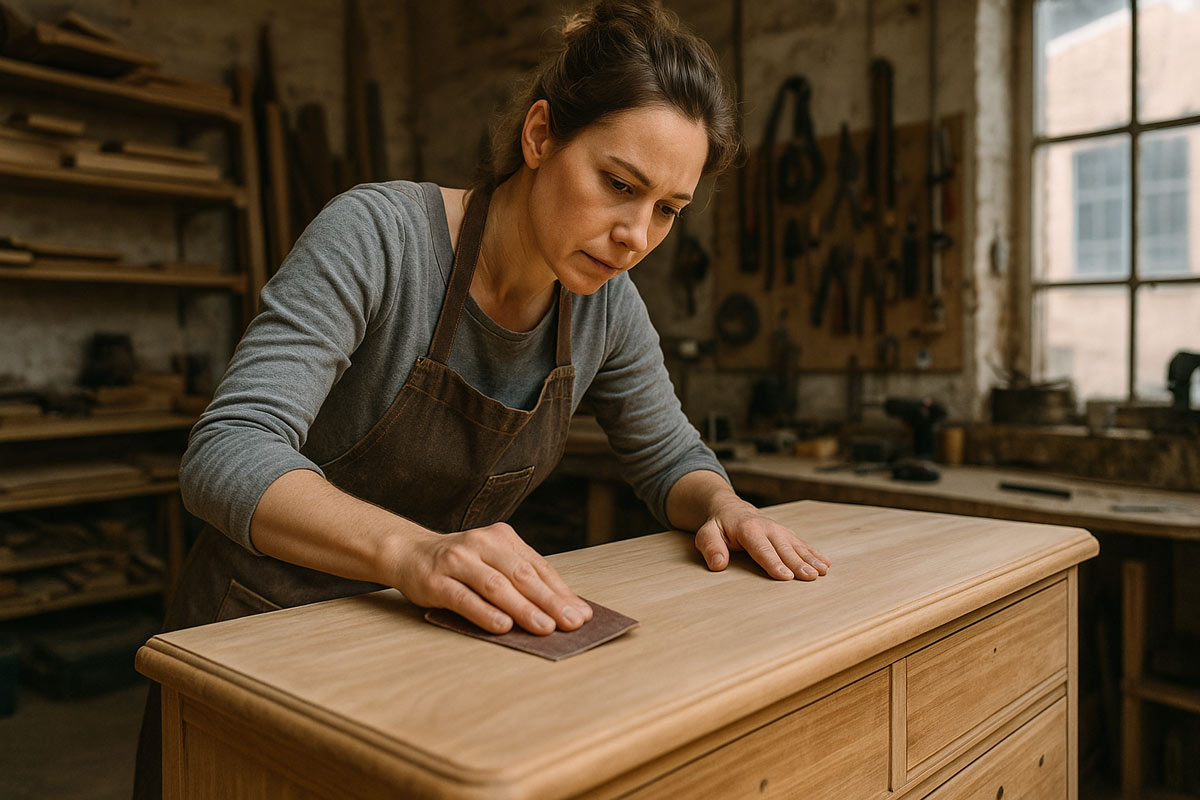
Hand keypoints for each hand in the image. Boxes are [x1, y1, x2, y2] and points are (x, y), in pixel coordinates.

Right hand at [391, 522, 592, 634]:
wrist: (408, 553)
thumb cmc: (461, 565)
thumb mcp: (492, 562)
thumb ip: (521, 580)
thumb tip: (562, 609)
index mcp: (502, 538)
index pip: (538, 566)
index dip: (562, 591)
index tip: (582, 613)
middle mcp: (482, 544)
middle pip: (522, 575)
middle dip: (550, 601)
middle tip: (571, 623)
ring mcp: (458, 560)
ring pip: (496, 586)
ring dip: (523, 609)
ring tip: (544, 628)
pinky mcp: (436, 580)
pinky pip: (464, 598)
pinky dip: (485, 613)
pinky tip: (503, 627)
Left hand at [694, 499, 830, 580]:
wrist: (731, 509)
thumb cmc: (718, 526)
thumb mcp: (706, 534)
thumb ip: (711, 547)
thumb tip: (718, 564)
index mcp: (748, 529)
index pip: (762, 549)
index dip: (774, 563)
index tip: (786, 576)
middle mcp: (768, 528)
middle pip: (784, 549)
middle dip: (798, 563)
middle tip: (811, 577)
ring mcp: (780, 531)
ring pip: (797, 546)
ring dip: (811, 558)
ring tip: (823, 571)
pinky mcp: (787, 534)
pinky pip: (803, 544)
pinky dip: (815, 553)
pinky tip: (826, 563)